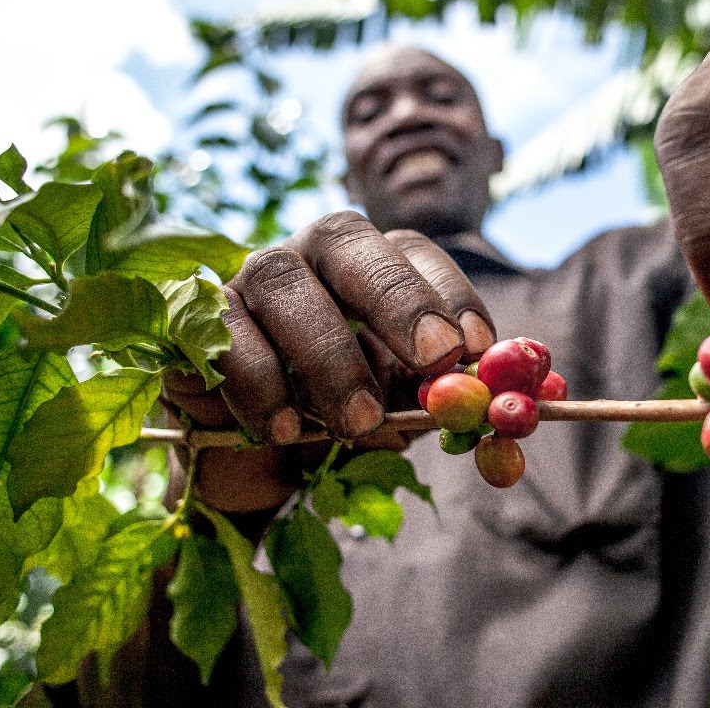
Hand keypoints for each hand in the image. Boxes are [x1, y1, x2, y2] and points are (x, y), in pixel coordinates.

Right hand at [163, 211, 494, 512]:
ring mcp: (247, 282)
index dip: (451, 293)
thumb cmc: (345, 423)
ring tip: (360, 423)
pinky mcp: (195, 323)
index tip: (479, 349)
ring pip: (282, 281)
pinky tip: (285, 430)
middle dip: (397, 297)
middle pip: (348, 241)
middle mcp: (310, 257)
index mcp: (370, 267)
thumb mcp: (404, 413)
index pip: (414, 251)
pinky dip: (259, 384)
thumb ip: (448, 402)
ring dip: (329, 354)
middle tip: (436, 358)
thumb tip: (514, 409)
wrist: (261, 469)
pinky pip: (222, 336)